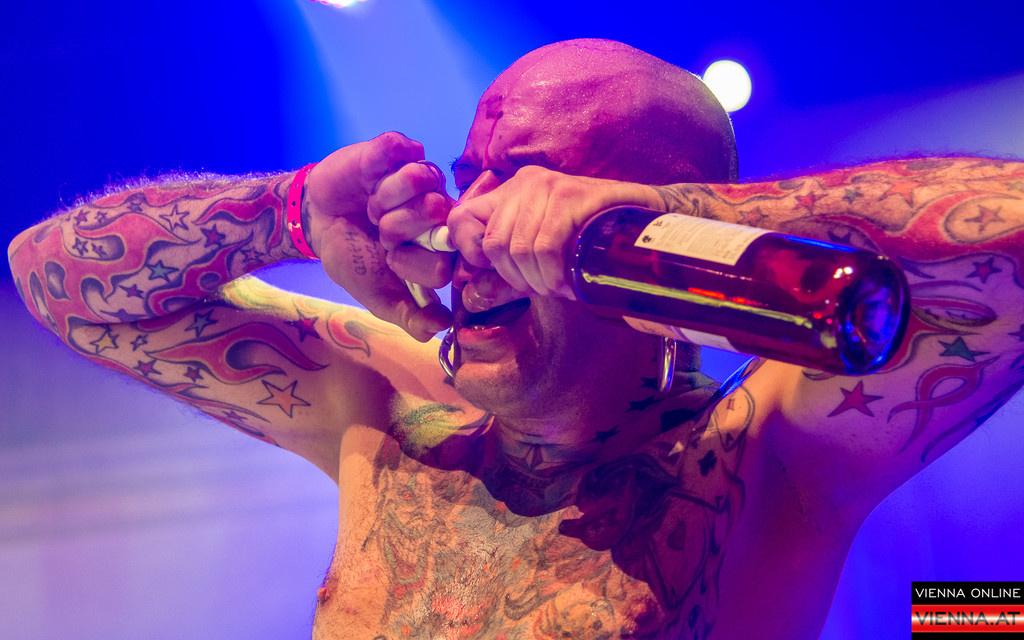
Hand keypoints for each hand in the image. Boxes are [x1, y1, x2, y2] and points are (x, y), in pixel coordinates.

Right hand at [303, 132, 453, 340]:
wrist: (314, 221)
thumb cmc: (351, 258)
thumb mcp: (377, 295)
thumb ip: (408, 315)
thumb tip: (441, 328)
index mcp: (440, 245)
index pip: (447, 253)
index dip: (412, 259)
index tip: (389, 259)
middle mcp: (437, 207)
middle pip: (437, 210)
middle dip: (396, 225)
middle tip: (378, 229)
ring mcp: (420, 175)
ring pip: (420, 176)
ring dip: (384, 197)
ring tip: (371, 204)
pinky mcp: (398, 150)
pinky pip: (400, 147)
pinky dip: (378, 165)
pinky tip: (368, 177)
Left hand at [447, 165, 655, 301]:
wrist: (646, 217)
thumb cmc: (592, 239)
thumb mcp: (542, 257)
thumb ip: (508, 274)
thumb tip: (473, 295)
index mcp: (509, 192)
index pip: (460, 220)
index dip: (469, 253)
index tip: (495, 273)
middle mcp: (523, 183)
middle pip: (492, 244)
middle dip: (516, 278)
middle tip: (543, 288)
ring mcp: (546, 186)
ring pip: (517, 248)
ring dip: (538, 280)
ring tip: (559, 287)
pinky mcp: (569, 194)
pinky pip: (545, 245)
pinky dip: (553, 273)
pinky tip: (567, 282)